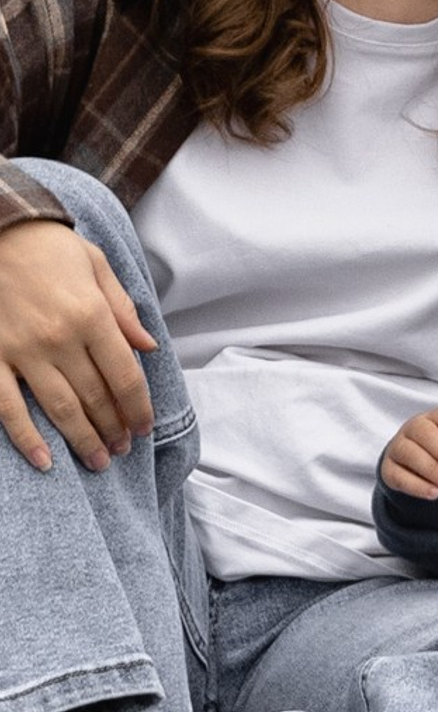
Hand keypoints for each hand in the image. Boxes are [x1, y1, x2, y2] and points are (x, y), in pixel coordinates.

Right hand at [0, 218, 155, 475]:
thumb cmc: (50, 249)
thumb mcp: (97, 267)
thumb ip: (123, 310)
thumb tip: (149, 347)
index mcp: (90, 315)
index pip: (124, 375)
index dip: (138, 408)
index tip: (144, 428)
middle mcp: (59, 338)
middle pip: (96, 397)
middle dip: (114, 428)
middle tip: (123, 449)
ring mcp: (22, 351)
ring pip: (59, 408)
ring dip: (82, 440)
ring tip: (99, 461)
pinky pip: (7, 407)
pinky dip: (26, 438)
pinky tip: (44, 461)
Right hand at [378, 406, 437, 500]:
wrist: (420, 470)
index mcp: (435, 419)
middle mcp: (413, 428)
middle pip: (424, 432)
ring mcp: (397, 447)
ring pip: (408, 453)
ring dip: (431, 469)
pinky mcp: (388, 469)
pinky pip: (398, 475)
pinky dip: (417, 486)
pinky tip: (434, 493)